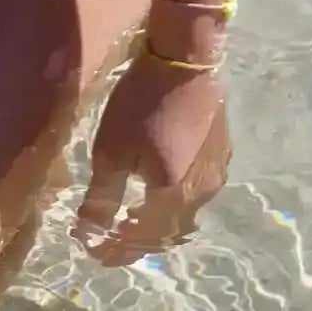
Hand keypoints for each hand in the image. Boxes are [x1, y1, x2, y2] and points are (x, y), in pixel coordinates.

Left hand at [73, 52, 230, 267]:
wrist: (185, 59)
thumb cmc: (141, 103)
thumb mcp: (112, 150)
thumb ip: (102, 198)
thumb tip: (90, 235)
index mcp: (173, 198)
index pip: (143, 240)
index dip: (117, 251)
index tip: (92, 252)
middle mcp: (202, 195)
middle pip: (168, 233)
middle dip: (137, 241)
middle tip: (110, 239)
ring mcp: (217, 174)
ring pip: (185, 214)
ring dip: (157, 222)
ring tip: (131, 218)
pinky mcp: (221, 153)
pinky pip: (196, 192)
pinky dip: (173, 201)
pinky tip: (158, 189)